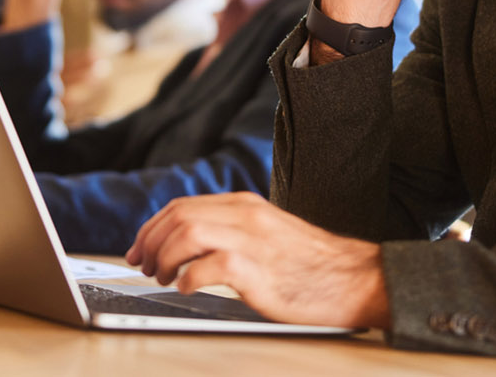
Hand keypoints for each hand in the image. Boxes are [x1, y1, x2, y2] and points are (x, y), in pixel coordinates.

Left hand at [126, 192, 389, 328]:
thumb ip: (233, 230)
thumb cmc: (311, 265)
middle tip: (144, 267)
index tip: (139, 249)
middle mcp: (245, 216)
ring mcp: (251, 241)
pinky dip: (188, 280)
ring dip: (164, 259)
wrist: (355, 278)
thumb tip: (188, 244)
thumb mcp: (267, 233)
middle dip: (150, 243)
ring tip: (165, 279)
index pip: (181, 206)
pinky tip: (188, 290)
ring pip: (185, 235)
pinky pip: (207, 268)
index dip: (151, 228)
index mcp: (244, 205)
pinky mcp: (257, 271)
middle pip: (177, 217)